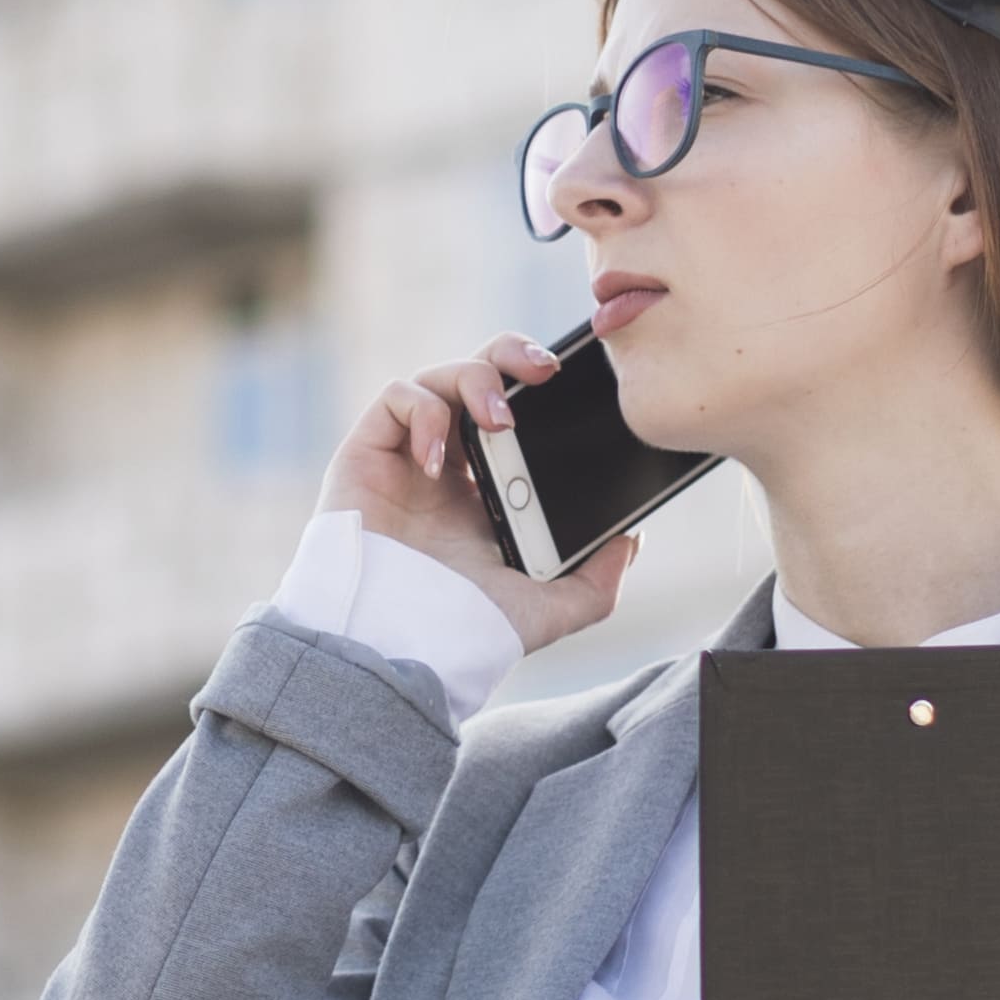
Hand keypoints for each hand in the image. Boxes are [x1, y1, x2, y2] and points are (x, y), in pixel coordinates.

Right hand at [324, 338, 640, 654]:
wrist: (399, 645)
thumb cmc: (464, 632)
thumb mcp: (551, 609)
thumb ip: (598, 581)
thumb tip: (631, 540)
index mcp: (488, 486)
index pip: (518, 410)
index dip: (541, 387)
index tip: (575, 384)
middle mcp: (449, 461)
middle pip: (480, 373)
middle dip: (513, 354)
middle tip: (545, 371)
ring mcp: (406, 453)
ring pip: (440, 374)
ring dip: (476, 379)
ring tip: (498, 420)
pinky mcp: (367, 450)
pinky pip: (396, 397)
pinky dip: (424, 413)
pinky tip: (438, 459)